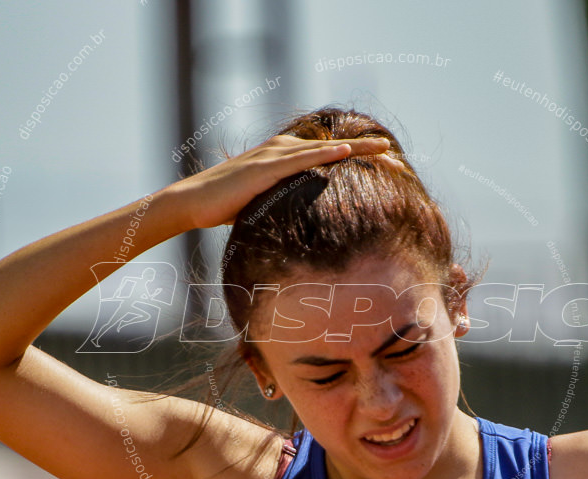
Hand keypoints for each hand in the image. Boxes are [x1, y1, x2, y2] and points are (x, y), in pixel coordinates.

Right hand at [170, 135, 403, 229]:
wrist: (192, 203)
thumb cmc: (225, 207)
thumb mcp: (264, 204)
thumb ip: (284, 204)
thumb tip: (302, 223)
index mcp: (283, 157)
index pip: (326, 155)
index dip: (356, 157)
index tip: (384, 165)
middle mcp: (281, 150)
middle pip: (332, 148)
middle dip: (365, 150)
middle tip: (395, 155)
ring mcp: (273, 156)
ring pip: (323, 148)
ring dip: (355, 147)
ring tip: (384, 148)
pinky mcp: (264, 167)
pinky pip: (301, 158)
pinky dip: (324, 154)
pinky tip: (345, 151)